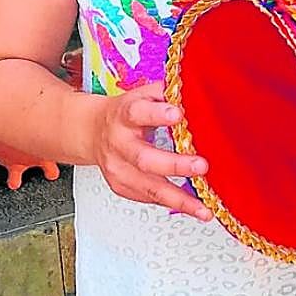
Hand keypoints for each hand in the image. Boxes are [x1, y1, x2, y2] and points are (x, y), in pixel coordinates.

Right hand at [89, 82, 211, 220]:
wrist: (91, 131)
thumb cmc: (125, 112)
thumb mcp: (141, 94)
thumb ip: (165, 92)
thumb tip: (195, 88)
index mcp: (125, 114)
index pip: (139, 113)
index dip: (157, 114)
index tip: (178, 114)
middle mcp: (119, 143)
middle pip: (145, 158)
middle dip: (175, 164)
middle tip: (202, 166)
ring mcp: (118, 168)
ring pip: (148, 187)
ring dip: (178, 199)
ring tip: (203, 208)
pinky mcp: (121, 186)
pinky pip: (147, 198)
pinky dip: (171, 204)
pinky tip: (192, 208)